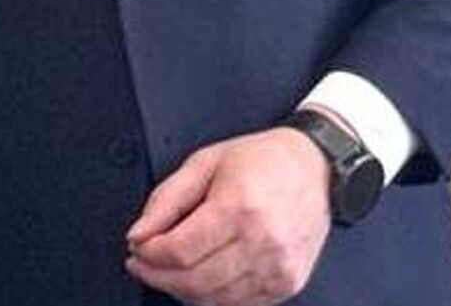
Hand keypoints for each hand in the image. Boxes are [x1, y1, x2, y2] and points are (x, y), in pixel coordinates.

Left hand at [124, 126, 332, 305]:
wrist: (314, 167)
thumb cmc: (261, 160)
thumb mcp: (203, 162)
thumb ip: (165, 199)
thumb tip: (139, 233)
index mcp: (239, 207)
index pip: (180, 251)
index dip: (148, 255)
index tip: (136, 248)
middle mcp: (263, 242)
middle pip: (195, 281)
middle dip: (158, 276)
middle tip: (143, 263)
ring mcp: (279, 267)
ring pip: (215, 299)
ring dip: (183, 289)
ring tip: (169, 269)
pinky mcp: (288, 283)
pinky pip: (240, 304)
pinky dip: (212, 297)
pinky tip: (200, 277)